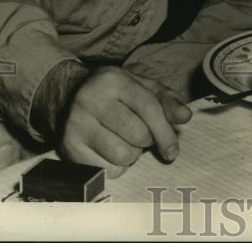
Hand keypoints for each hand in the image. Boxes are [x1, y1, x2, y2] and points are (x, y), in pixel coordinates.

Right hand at [58, 66, 191, 178]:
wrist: (70, 96)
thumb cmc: (115, 94)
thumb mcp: (142, 87)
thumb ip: (166, 100)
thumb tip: (185, 116)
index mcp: (113, 79)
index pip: (148, 107)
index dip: (165, 131)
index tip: (173, 150)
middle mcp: (91, 99)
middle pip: (137, 135)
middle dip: (146, 140)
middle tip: (140, 134)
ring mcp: (76, 123)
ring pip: (122, 156)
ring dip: (131, 155)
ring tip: (124, 141)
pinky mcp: (67, 147)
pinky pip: (106, 171)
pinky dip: (115, 167)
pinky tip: (109, 151)